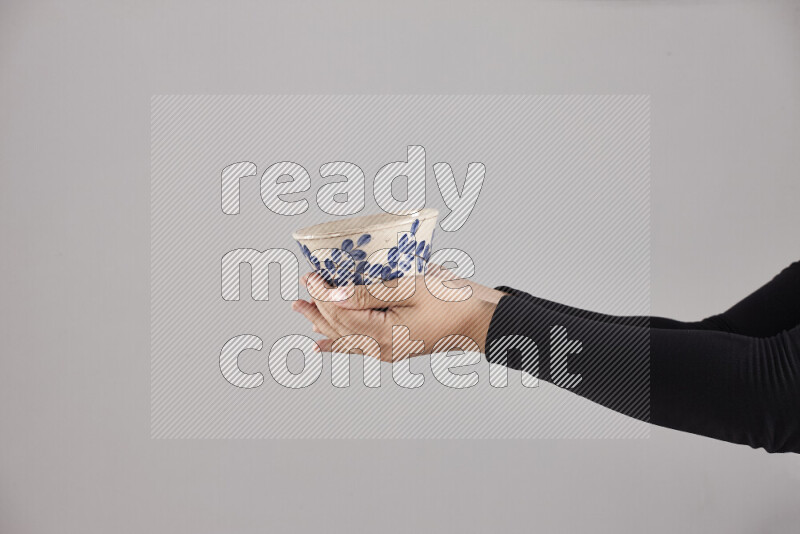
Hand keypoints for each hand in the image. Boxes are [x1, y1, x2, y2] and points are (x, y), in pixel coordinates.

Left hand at [291, 267, 504, 360]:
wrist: (480, 320)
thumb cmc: (451, 300)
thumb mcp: (409, 288)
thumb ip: (369, 293)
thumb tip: (334, 295)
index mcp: (383, 335)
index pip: (340, 314)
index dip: (322, 294)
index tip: (311, 276)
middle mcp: (381, 348)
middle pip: (338, 329)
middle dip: (316, 310)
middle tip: (298, 293)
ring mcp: (388, 350)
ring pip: (345, 338)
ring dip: (322, 323)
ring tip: (303, 311)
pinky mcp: (396, 346)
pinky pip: (359, 346)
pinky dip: (338, 342)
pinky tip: (326, 345)